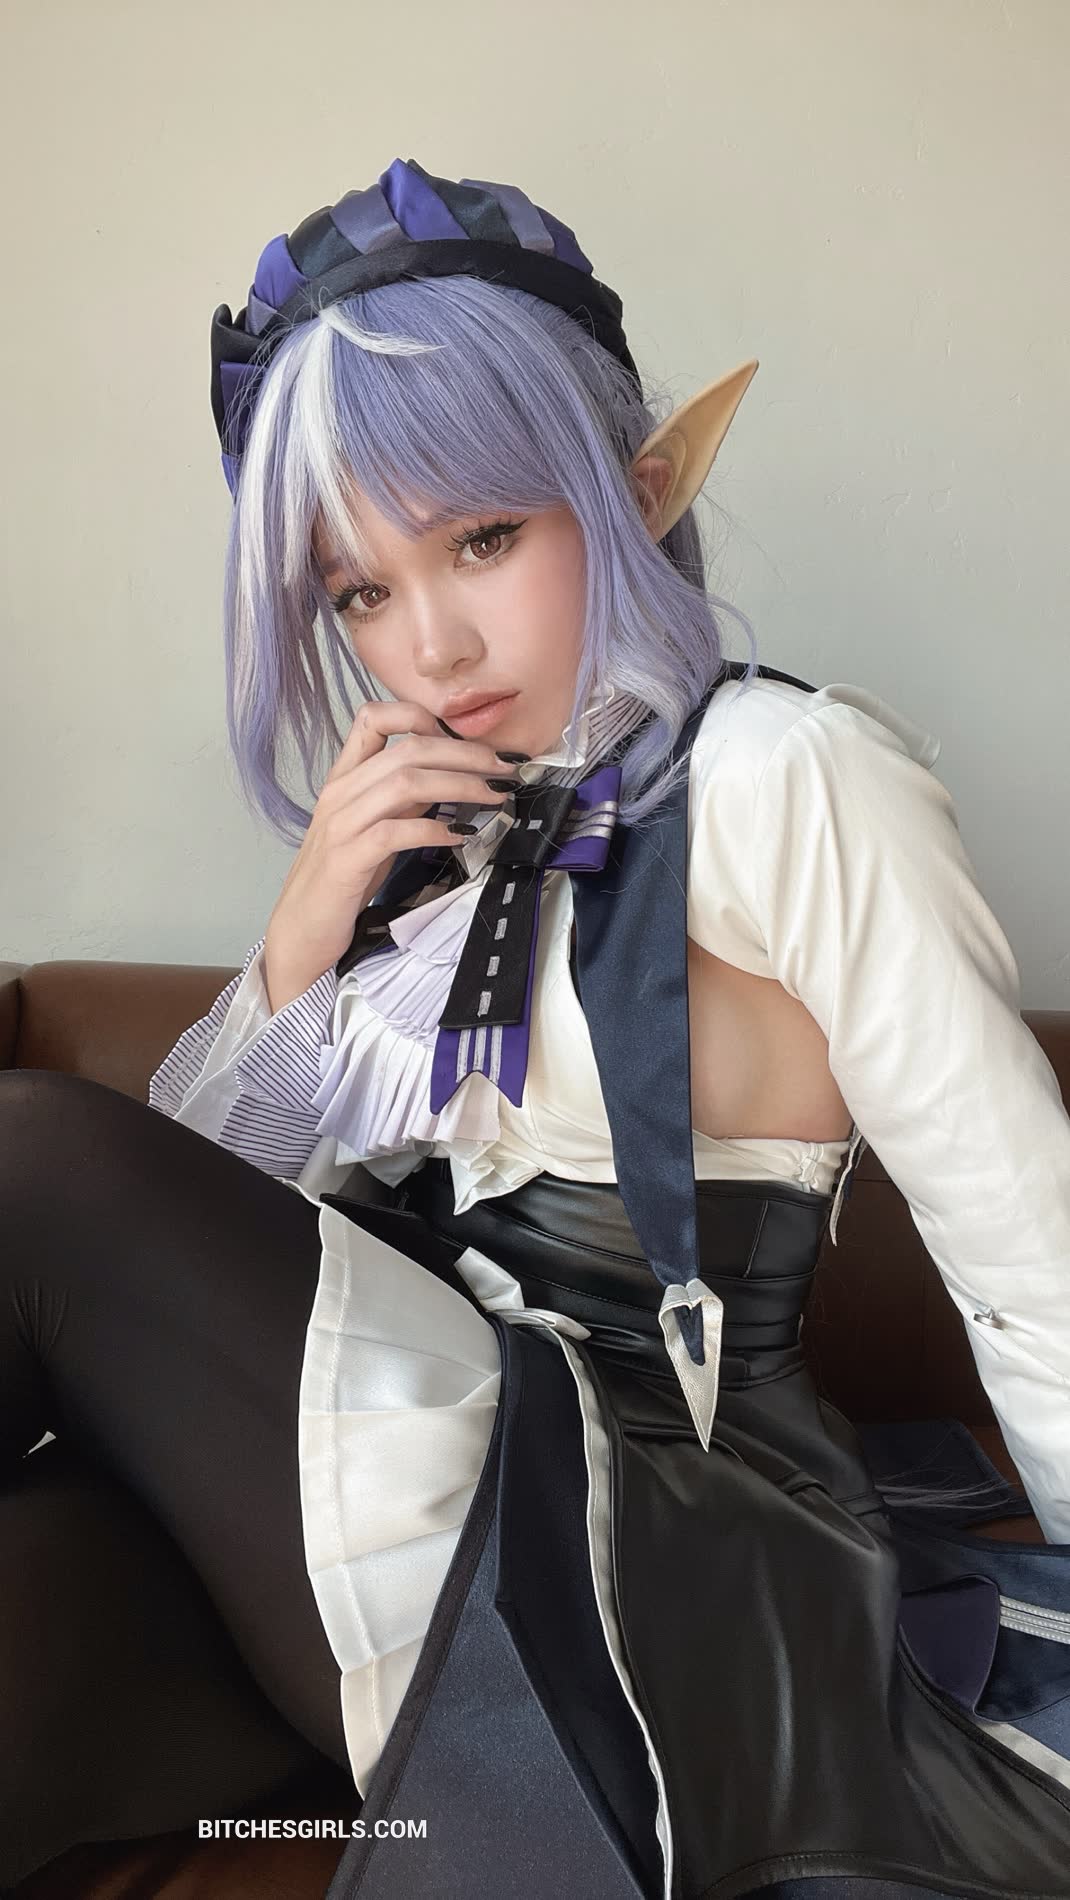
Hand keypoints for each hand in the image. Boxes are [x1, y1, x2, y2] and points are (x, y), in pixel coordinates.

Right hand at [262, 700, 519, 1011]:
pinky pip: (396, 831)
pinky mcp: (347, 859)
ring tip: (493, 796)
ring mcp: (341, 824)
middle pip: (408, 749)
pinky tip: (460, 836)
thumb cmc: (341, 879)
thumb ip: (401, 799)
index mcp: (344, 778)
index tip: (464, 737)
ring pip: (406, 782)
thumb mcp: (373, 827)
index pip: (372, 717)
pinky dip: (434, 829)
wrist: (300, 929)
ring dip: (460, 785)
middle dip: (465, 753)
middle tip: (502, 767)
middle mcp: (340, 792)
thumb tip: (449, 776)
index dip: (420, 715)